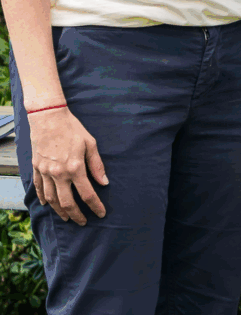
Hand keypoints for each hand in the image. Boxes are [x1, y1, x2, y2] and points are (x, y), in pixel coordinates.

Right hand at [29, 107, 107, 224]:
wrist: (49, 118)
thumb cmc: (72, 129)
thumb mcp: (90, 143)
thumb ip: (97, 165)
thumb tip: (104, 183)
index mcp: (75, 167)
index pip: (87, 193)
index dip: (95, 206)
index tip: (101, 213)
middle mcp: (59, 174)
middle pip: (68, 202)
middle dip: (77, 215)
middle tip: (84, 222)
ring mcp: (45, 173)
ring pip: (52, 199)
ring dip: (60, 211)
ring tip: (67, 217)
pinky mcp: (36, 169)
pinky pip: (38, 189)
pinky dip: (43, 199)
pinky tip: (47, 204)